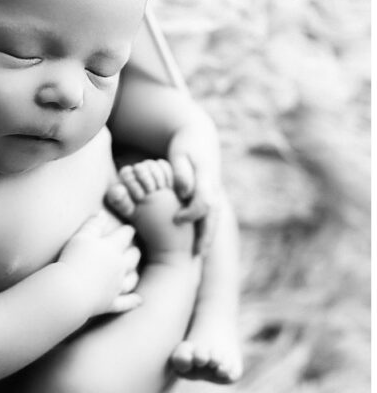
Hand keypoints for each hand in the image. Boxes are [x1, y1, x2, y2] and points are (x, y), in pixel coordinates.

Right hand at [58, 211, 141, 316]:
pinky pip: (125, 302)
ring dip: (134, 273)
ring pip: (131, 279)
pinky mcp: (110, 302)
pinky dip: (133, 301)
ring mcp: (116, 286)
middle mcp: (119, 267)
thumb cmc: (73, 260)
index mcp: (112, 248)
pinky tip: (139, 300)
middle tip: (134, 248)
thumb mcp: (81, 237)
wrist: (70, 291)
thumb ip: (92, 224)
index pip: (125, 235)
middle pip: (133, 256)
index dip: (127, 230)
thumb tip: (101, 213)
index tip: (129, 228)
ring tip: (134, 271)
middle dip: (134, 251)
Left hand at [167, 114, 221, 253]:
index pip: (203, 202)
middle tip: (196, 255)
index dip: (191, 213)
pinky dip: (206, 231)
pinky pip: (211, 217)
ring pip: (214, 219)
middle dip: (205, 236)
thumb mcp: (180, 153)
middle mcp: (214, 188)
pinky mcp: (212, 195)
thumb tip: (183, 191)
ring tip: (199, 256)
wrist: (200, 136)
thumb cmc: (185, 145)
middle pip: (213, 217)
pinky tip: (199, 245)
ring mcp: (215, 192)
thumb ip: (180, 172)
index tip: (177, 220)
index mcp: (206, 178)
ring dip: (207, 237)